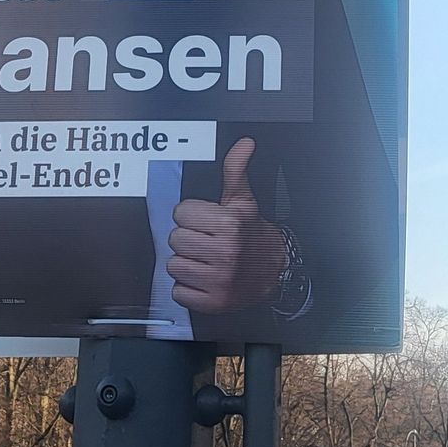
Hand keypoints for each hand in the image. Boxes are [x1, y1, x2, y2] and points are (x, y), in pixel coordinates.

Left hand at [167, 137, 286, 313]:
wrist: (274, 270)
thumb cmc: (252, 232)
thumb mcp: (243, 199)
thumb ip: (236, 169)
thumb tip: (244, 143)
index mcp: (229, 224)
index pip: (181, 213)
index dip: (191, 215)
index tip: (205, 220)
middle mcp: (226, 252)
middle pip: (175, 239)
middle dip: (187, 237)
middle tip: (205, 239)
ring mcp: (220, 279)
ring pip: (173, 265)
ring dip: (186, 262)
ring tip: (205, 258)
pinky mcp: (214, 303)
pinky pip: (179, 291)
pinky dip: (188, 287)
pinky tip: (204, 277)